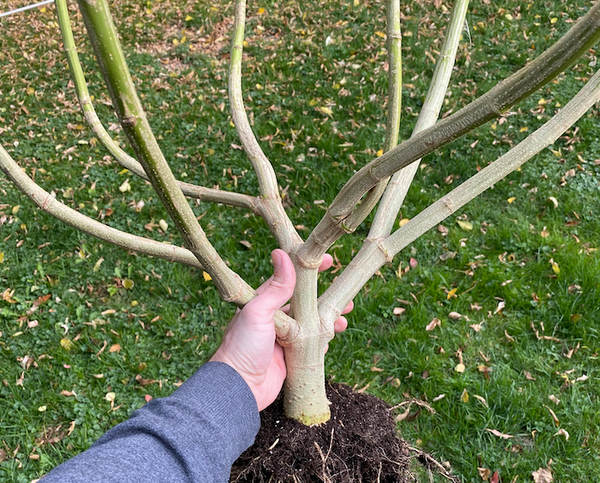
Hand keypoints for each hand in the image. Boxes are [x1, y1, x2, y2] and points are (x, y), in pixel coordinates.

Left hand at [210, 249, 351, 410]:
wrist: (238, 388)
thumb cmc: (242, 346)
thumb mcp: (258, 312)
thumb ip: (275, 287)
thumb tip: (281, 253)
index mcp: (262, 304)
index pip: (289, 280)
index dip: (308, 270)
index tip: (330, 261)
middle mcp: (273, 320)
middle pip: (305, 304)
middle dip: (325, 299)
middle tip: (347, 296)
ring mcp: (282, 340)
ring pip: (311, 325)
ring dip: (328, 321)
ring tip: (344, 320)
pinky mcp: (289, 359)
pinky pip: (310, 347)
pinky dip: (322, 342)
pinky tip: (332, 338)